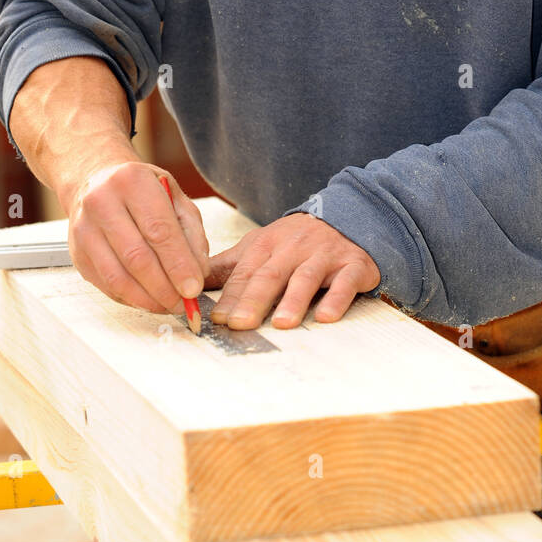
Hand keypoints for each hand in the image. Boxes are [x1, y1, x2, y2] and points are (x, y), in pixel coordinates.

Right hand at [67, 161, 209, 314]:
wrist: (95, 182)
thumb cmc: (141, 190)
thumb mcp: (175, 198)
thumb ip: (191, 233)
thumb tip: (197, 273)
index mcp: (132, 181)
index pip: (159, 230)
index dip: (178, 264)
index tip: (194, 288)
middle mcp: (102, 202)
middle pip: (136, 257)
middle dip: (165, 287)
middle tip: (185, 303)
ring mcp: (84, 230)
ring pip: (118, 277)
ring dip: (148, 299)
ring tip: (169, 305)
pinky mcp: (78, 254)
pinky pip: (107, 285)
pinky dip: (132, 299)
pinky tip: (149, 299)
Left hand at [204, 213, 380, 328]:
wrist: (347, 217)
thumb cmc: (296, 241)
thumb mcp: (259, 246)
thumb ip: (227, 268)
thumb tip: (188, 286)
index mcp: (265, 245)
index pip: (244, 274)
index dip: (230, 296)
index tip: (218, 319)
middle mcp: (293, 249)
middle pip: (270, 275)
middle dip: (254, 300)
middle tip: (240, 324)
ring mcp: (323, 256)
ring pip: (305, 278)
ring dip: (293, 300)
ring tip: (282, 323)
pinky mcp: (352, 266)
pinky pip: (345, 282)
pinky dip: (337, 299)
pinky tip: (327, 317)